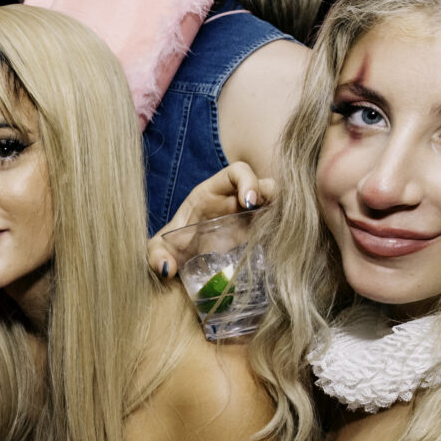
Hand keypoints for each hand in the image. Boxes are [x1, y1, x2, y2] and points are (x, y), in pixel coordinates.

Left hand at [148, 161, 274, 279]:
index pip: (238, 172)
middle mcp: (238, 201)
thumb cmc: (176, 246)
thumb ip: (155, 255)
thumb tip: (166, 269)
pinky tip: (278, 250)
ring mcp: (254, 217)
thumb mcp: (161, 248)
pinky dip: (284, 236)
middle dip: (272, 198)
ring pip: (279, 207)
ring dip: (282, 217)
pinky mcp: (263, 235)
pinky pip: (281, 229)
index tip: (248, 202)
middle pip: (267, 186)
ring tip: (277, 236)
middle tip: (267, 220)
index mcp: (214, 192)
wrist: (187, 264)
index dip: (248, 181)